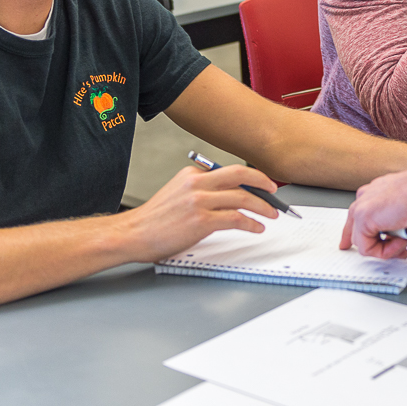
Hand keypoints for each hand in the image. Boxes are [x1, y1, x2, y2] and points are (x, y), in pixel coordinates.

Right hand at [122, 163, 280, 261]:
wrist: (132, 234)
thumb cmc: (153, 221)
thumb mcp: (177, 194)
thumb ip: (200, 191)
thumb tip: (228, 198)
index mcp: (191, 174)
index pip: (228, 171)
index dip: (250, 179)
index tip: (261, 186)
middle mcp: (196, 182)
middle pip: (240, 175)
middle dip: (262, 182)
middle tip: (274, 192)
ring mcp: (199, 200)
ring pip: (242, 197)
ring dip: (262, 206)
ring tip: (271, 214)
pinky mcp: (201, 220)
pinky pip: (235, 218)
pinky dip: (250, 223)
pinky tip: (256, 228)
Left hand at [341, 169, 406, 259]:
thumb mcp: (405, 211)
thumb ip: (394, 223)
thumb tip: (397, 237)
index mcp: (373, 193)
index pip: (358, 217)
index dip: (361, 235)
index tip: (363, 245)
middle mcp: (364, 198)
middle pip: (355, 231)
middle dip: (374, 247)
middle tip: (393, 252)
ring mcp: (361, 208)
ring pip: (363, 243)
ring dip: (386, 248)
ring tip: (404, 242)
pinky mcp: (363, 219)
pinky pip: (368, 248)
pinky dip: (386, 251)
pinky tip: (400, 241)